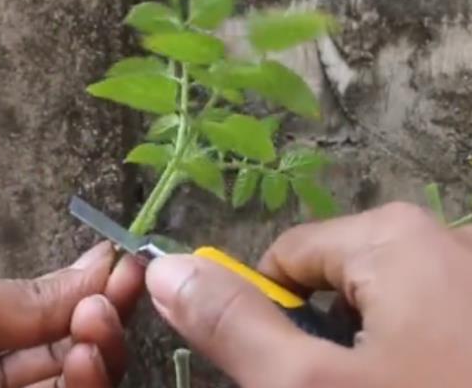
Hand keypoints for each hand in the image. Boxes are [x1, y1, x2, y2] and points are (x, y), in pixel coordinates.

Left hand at [0, 241, 143, 387]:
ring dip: (97, 355)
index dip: (83, 291)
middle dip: (98, 320)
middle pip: (63, 357)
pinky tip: (84, 359)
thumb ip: (16, 296)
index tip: (122, 265)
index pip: (39, 320)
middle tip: (116, 292)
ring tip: (97, 322)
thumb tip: (94, 266)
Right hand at [146, 202, 471, 386]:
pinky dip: (422, 355)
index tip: (294, 377)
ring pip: (388, 308)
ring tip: (407, 386)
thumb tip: (166, 270)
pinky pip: (435, 319)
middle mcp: (447, 238)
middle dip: (328, 341)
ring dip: (376, 355)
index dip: (272, 318)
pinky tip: (438, 378)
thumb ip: (233, 326)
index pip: (287, 259)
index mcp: (394, 238)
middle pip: (340, 283)